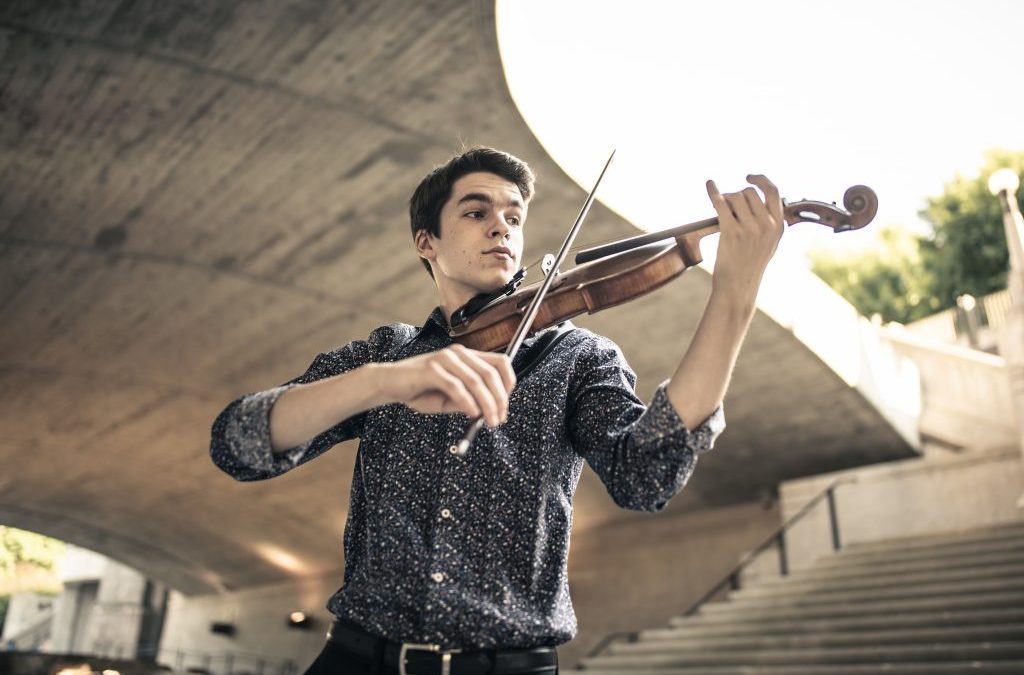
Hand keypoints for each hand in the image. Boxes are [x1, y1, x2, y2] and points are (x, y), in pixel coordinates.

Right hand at [376, 344, 514, 426]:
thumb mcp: (450, 398)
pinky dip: (468, 402)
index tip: (506, 405)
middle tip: (499, 420)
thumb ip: (470, 400)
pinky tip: (471, 414)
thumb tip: (490, 411)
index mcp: (466, 357)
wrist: (389, 384)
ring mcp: (445, 359)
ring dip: (487, 404)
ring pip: (477, 381)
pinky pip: (457, 387)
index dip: (509, 384)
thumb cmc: (420, 391)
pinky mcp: (431, 369)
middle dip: (500, 400)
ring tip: (488, 421)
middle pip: (491, 374)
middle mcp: (458, 354)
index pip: (500, 363)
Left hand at [705, 174, 783, 304]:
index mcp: (778, 226)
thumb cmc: (749, 265)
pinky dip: (713, 192)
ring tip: (721, 210)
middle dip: (736, 195)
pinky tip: (709, 185)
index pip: (773, 191)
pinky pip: (721, 203)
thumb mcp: (769, 244)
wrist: (738, 287)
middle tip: (728, 205)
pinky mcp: (731, 232)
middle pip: (749, 192)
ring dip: (725, 199)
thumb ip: (768, 222)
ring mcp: (750, 228)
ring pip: (735, 196)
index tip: (749, 176)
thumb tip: (757, 198)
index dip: (761, 179)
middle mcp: (767, 225)